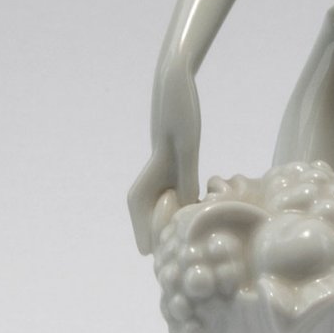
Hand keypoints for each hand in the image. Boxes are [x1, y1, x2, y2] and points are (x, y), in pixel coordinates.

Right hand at [128, 63, 199, 250]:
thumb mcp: (186, 143)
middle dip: (153, 228)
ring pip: (158, 195)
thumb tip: (186, 205)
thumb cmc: (181, 107)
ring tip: (176, 238)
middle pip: (145, 205)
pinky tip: (193, 206)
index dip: (145, 230)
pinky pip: (170, 182)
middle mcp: (153, 165)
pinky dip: (178, 198)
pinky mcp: (171, 152)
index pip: (140, 205)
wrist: (176, 78)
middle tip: (163, 254)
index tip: (150, 253)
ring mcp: (161, 159)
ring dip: (166, 215)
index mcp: (153, 164)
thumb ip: (184, 173)